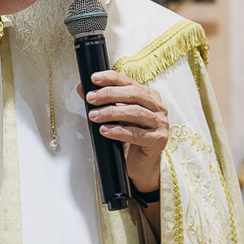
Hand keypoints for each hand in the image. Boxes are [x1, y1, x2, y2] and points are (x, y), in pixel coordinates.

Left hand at [82, 69, 168, 192]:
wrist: (140, 165)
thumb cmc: (130, 140)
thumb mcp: (115, 118)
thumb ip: (102, 102)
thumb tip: (83, 88)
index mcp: (149, 97)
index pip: (130, 82)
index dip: (112, 78)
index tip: (95, 78)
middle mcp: (158, 108)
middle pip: (134, 95)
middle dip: (109, 94)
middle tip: (91, 98)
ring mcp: (160, 124)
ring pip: (135, 112)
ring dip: (112, 112)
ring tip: (94, 115)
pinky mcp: (158, 140)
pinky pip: (137, 134)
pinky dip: (119, 131)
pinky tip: (105, 131)